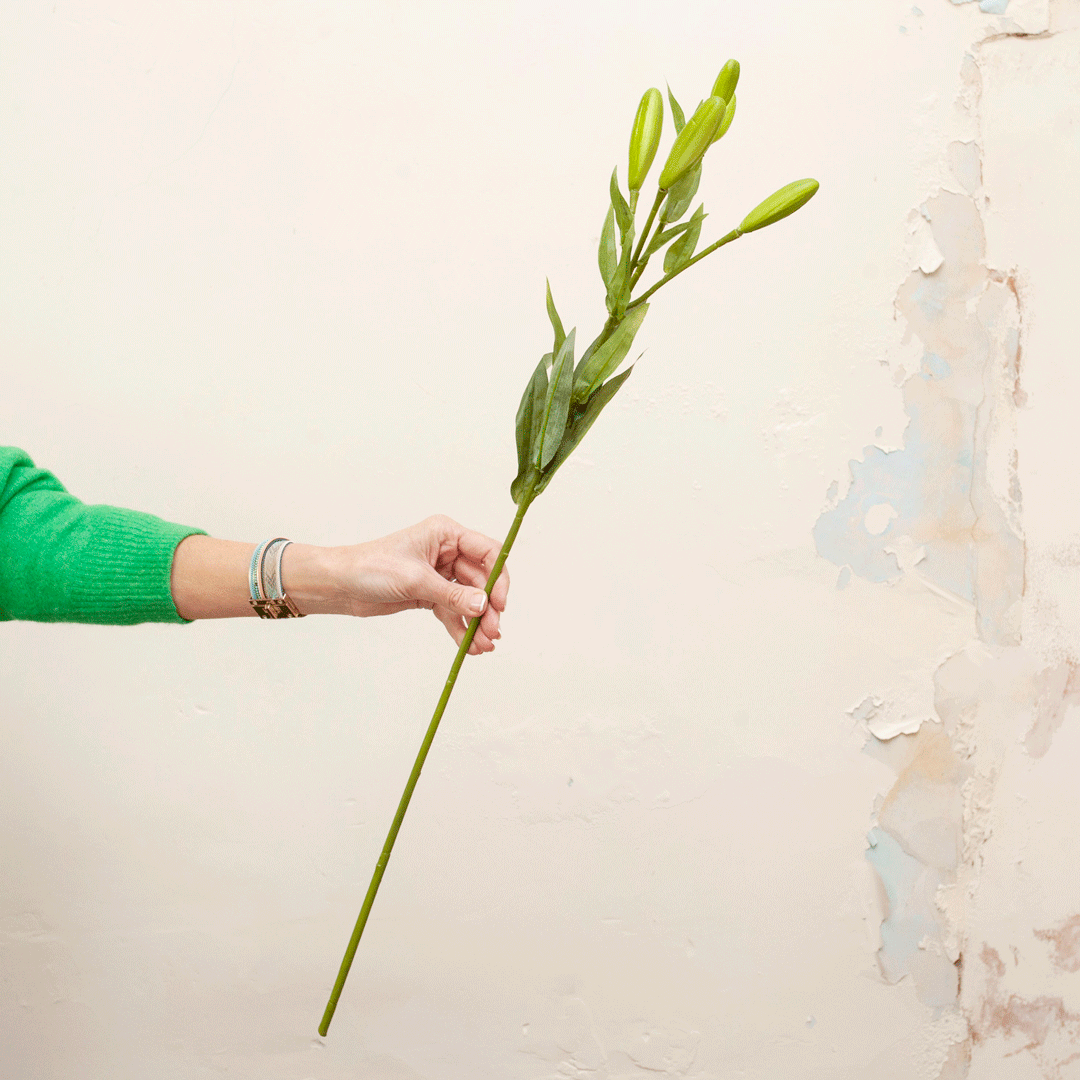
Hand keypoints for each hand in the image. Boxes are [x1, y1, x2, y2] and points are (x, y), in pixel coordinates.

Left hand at [330, 515, 508, 655]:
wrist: (340, 584)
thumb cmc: (370, 567)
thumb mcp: (415, 580)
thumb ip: (452, 595)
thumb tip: (483, 606)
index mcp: (445, 534)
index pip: (487, 552)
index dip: (498, 578)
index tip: (499, 604)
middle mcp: (446, 551)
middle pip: (481, 581)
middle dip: (487, 609)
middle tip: (491, 632)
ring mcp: (439, 574)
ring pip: (469, 599)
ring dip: (476, 623)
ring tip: (482, 646)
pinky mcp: (430, 594)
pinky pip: (453, 611)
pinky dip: (461, 628)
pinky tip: (469, 645)